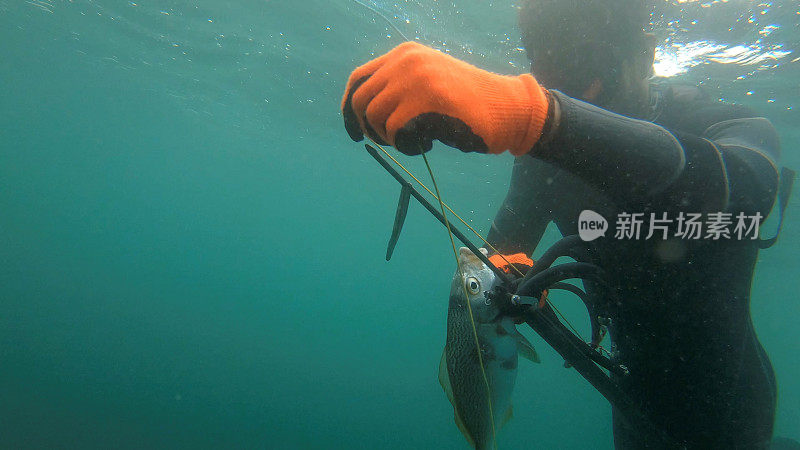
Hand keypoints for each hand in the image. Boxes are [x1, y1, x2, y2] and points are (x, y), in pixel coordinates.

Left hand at [342, 41, 549, 155]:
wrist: (507, 108)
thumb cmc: (468, 106)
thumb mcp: (428, 84)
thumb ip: (399, 89)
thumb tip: (362, 114)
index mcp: (405, 54)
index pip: (359, 79)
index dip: (349, 108)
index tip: (355, 132)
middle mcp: (406, 60)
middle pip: (361, 100)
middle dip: (367, 129)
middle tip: (387, 143)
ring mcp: (415, 76)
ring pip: (374, 116)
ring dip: (388, 138)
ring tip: (413, 142)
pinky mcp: (426, 98)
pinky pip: (394, 129)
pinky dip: (405, 145)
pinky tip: (426, 144)